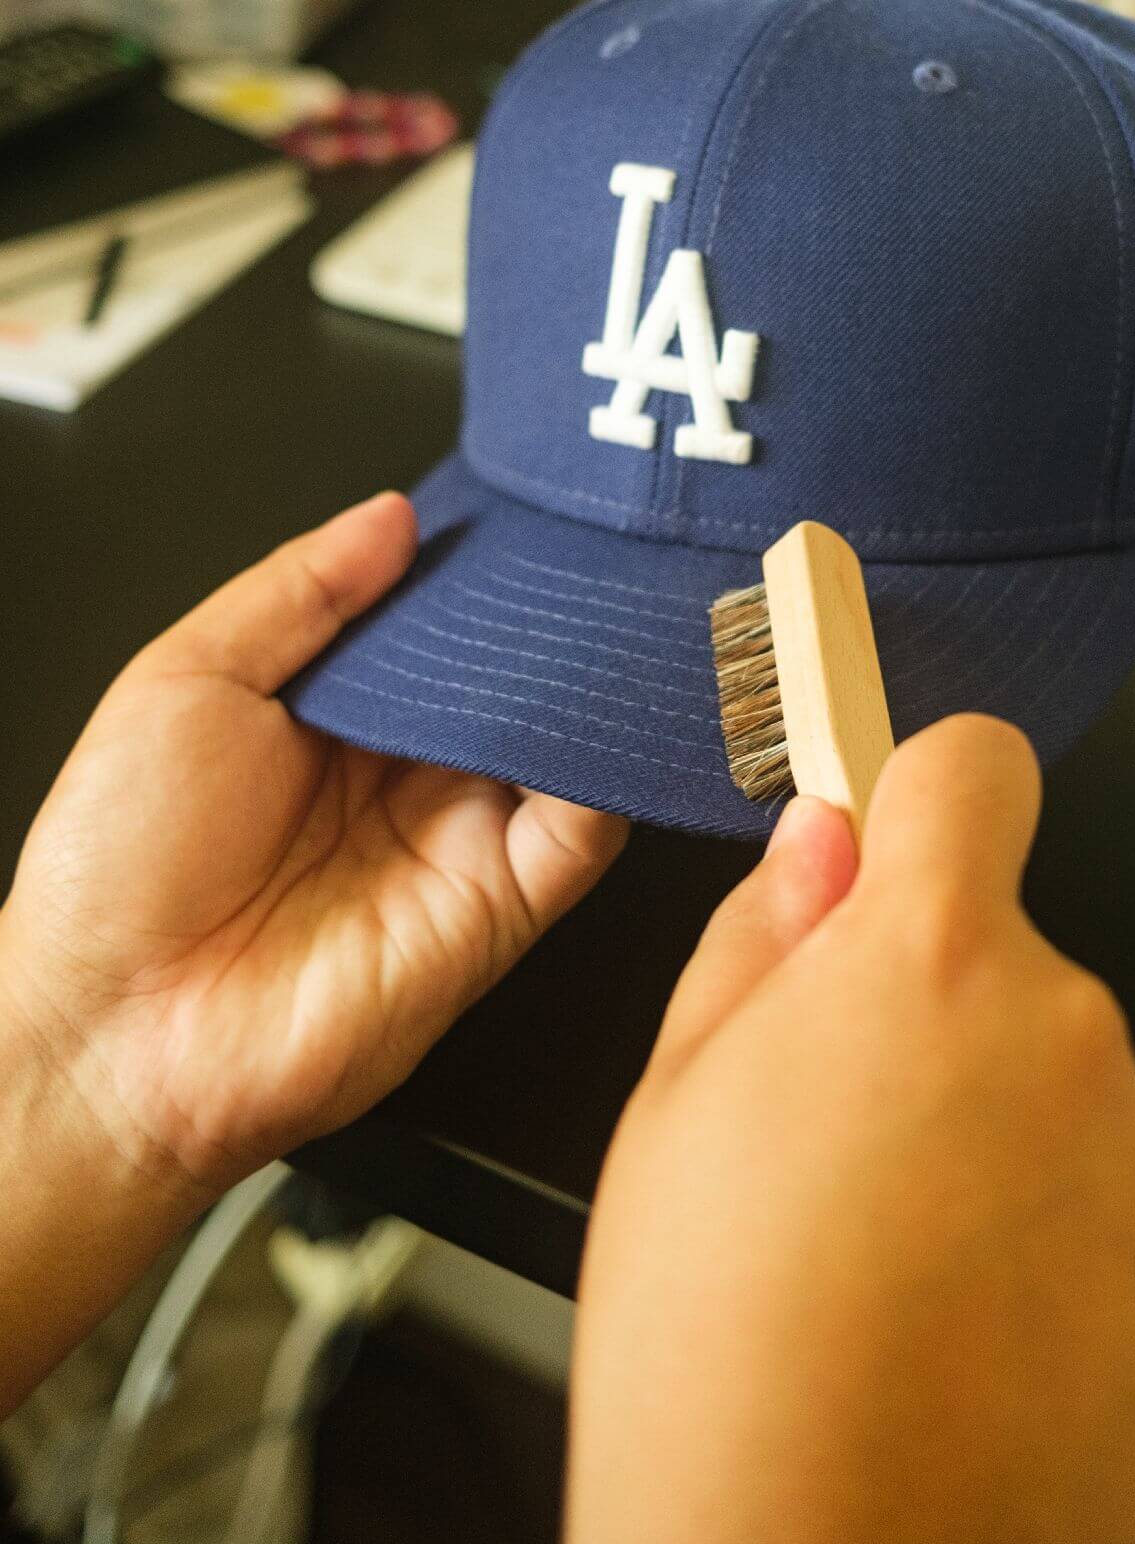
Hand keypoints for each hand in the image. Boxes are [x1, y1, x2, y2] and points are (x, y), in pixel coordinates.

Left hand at [0, 493, 626, 1195]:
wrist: (115, 1035)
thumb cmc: (116, 869)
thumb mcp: (186, 681)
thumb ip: (296, 593)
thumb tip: (389, 517)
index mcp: (337, 715)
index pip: (438, 623)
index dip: (474, 568)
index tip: (514, 509)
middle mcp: (411, 773)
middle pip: (512, 675)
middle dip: (546, 615)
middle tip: (579, 547)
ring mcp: (462, 837)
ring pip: (562, 740)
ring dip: (588, 682)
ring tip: (604, 612)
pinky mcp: (501, 906)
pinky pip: (584, 830)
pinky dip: (610, 773)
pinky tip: (602, 716)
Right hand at [566, 716, 1134, 1543]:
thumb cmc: (716, 1352)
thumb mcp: (674, 1102)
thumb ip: (766, 937)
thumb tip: (821, 847)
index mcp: (925, 962)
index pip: (974, 771)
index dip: (928, 797)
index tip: (906, 839)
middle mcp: (1065, 1033)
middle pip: (1010, 961)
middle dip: (939, 1020)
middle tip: (851, 1153)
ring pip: (1068, 1092)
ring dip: (1005, 1145)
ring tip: (909, 1272)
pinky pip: (1133, 1207)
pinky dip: (1072, 1250)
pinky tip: (984, 1337)